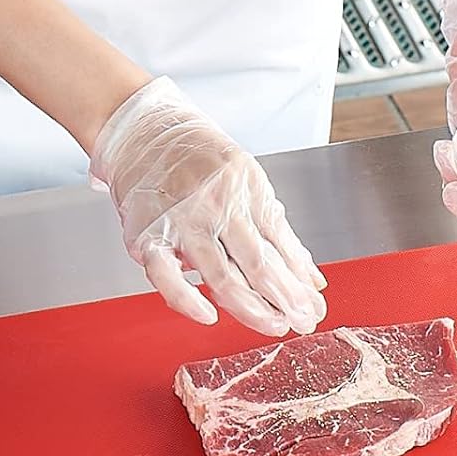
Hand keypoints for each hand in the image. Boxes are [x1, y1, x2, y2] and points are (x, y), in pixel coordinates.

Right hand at [90, 77, 326, 336]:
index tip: (314, 305)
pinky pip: (167, 277)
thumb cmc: (196, 158)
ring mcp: (182, 222)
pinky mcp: (148, 237)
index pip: (280, 243)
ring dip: (251, 307)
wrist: (142, 130)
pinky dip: (187, 300)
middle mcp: (216, 204)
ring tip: (273, 325)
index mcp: (245, 188)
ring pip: (221, 274)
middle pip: (258, 262)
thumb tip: (310, 276)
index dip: (299, 279)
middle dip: (285, 298)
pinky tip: (209, 316)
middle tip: (302, 322)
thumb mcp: (247, 180)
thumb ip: (276, 229)